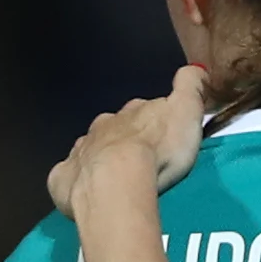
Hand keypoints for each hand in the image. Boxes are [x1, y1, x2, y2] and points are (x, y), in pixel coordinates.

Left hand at [48, 68, 212, 214]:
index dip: (152, 121)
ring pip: (90, 150)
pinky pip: (68, 177)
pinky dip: (76, 182)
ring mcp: (80, 151)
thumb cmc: (157, 147)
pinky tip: (84, 192)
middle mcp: (102, 127)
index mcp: (131, 113)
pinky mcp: (64, 178)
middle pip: (113, 128)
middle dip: (124, 139)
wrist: (116, 179)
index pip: (143, 111)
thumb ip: (190, 86)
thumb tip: (196, 69)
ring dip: (100, 159)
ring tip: (114, 179)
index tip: (162, 135)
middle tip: (139, 160)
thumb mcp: (185, 109)